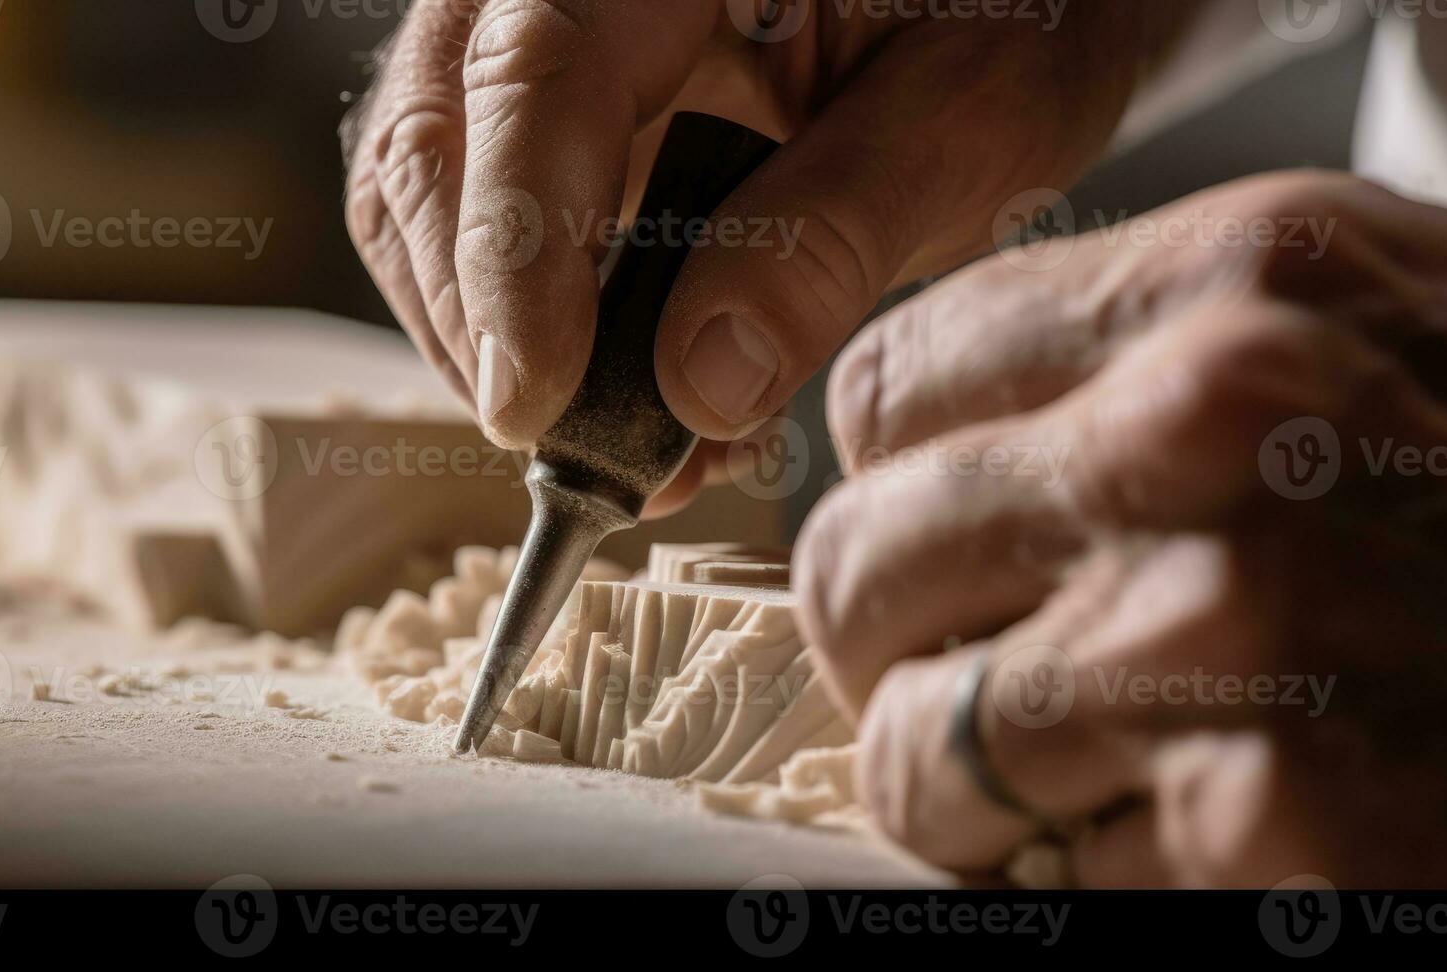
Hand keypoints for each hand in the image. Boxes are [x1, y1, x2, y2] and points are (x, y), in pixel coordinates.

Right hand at [342, 0, 1161, 506]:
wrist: (1012, 0)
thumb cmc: (1016, 15)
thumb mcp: (973, 111)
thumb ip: (838, 231)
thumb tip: (699, 385)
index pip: (532, 73)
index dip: (514, 247)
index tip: (539, 402)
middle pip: (432, 134)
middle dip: (480, 313)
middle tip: (577, 451)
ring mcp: (552, 45)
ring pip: (429, 191)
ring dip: (496, 338)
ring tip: (625, 446)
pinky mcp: (563, 118)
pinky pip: (489, 224)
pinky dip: (536, 331)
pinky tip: (633, 405)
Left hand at [795, 171, 1446, 885]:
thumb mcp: (1382, 337)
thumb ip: (1153, 359)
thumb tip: (943, 442)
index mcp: (1232, 286)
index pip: (889, 391)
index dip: (897, 489)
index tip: (941, 546)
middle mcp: (1209, 427)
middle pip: (862, 566)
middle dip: (904, 653)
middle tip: (982, 690)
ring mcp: (1233, 628)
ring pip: (917, 747)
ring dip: (983, 787)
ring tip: (1101, 776)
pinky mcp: (1275, 813)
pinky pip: (1045, 874)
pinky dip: (1096, 876)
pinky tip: (1214, 833)